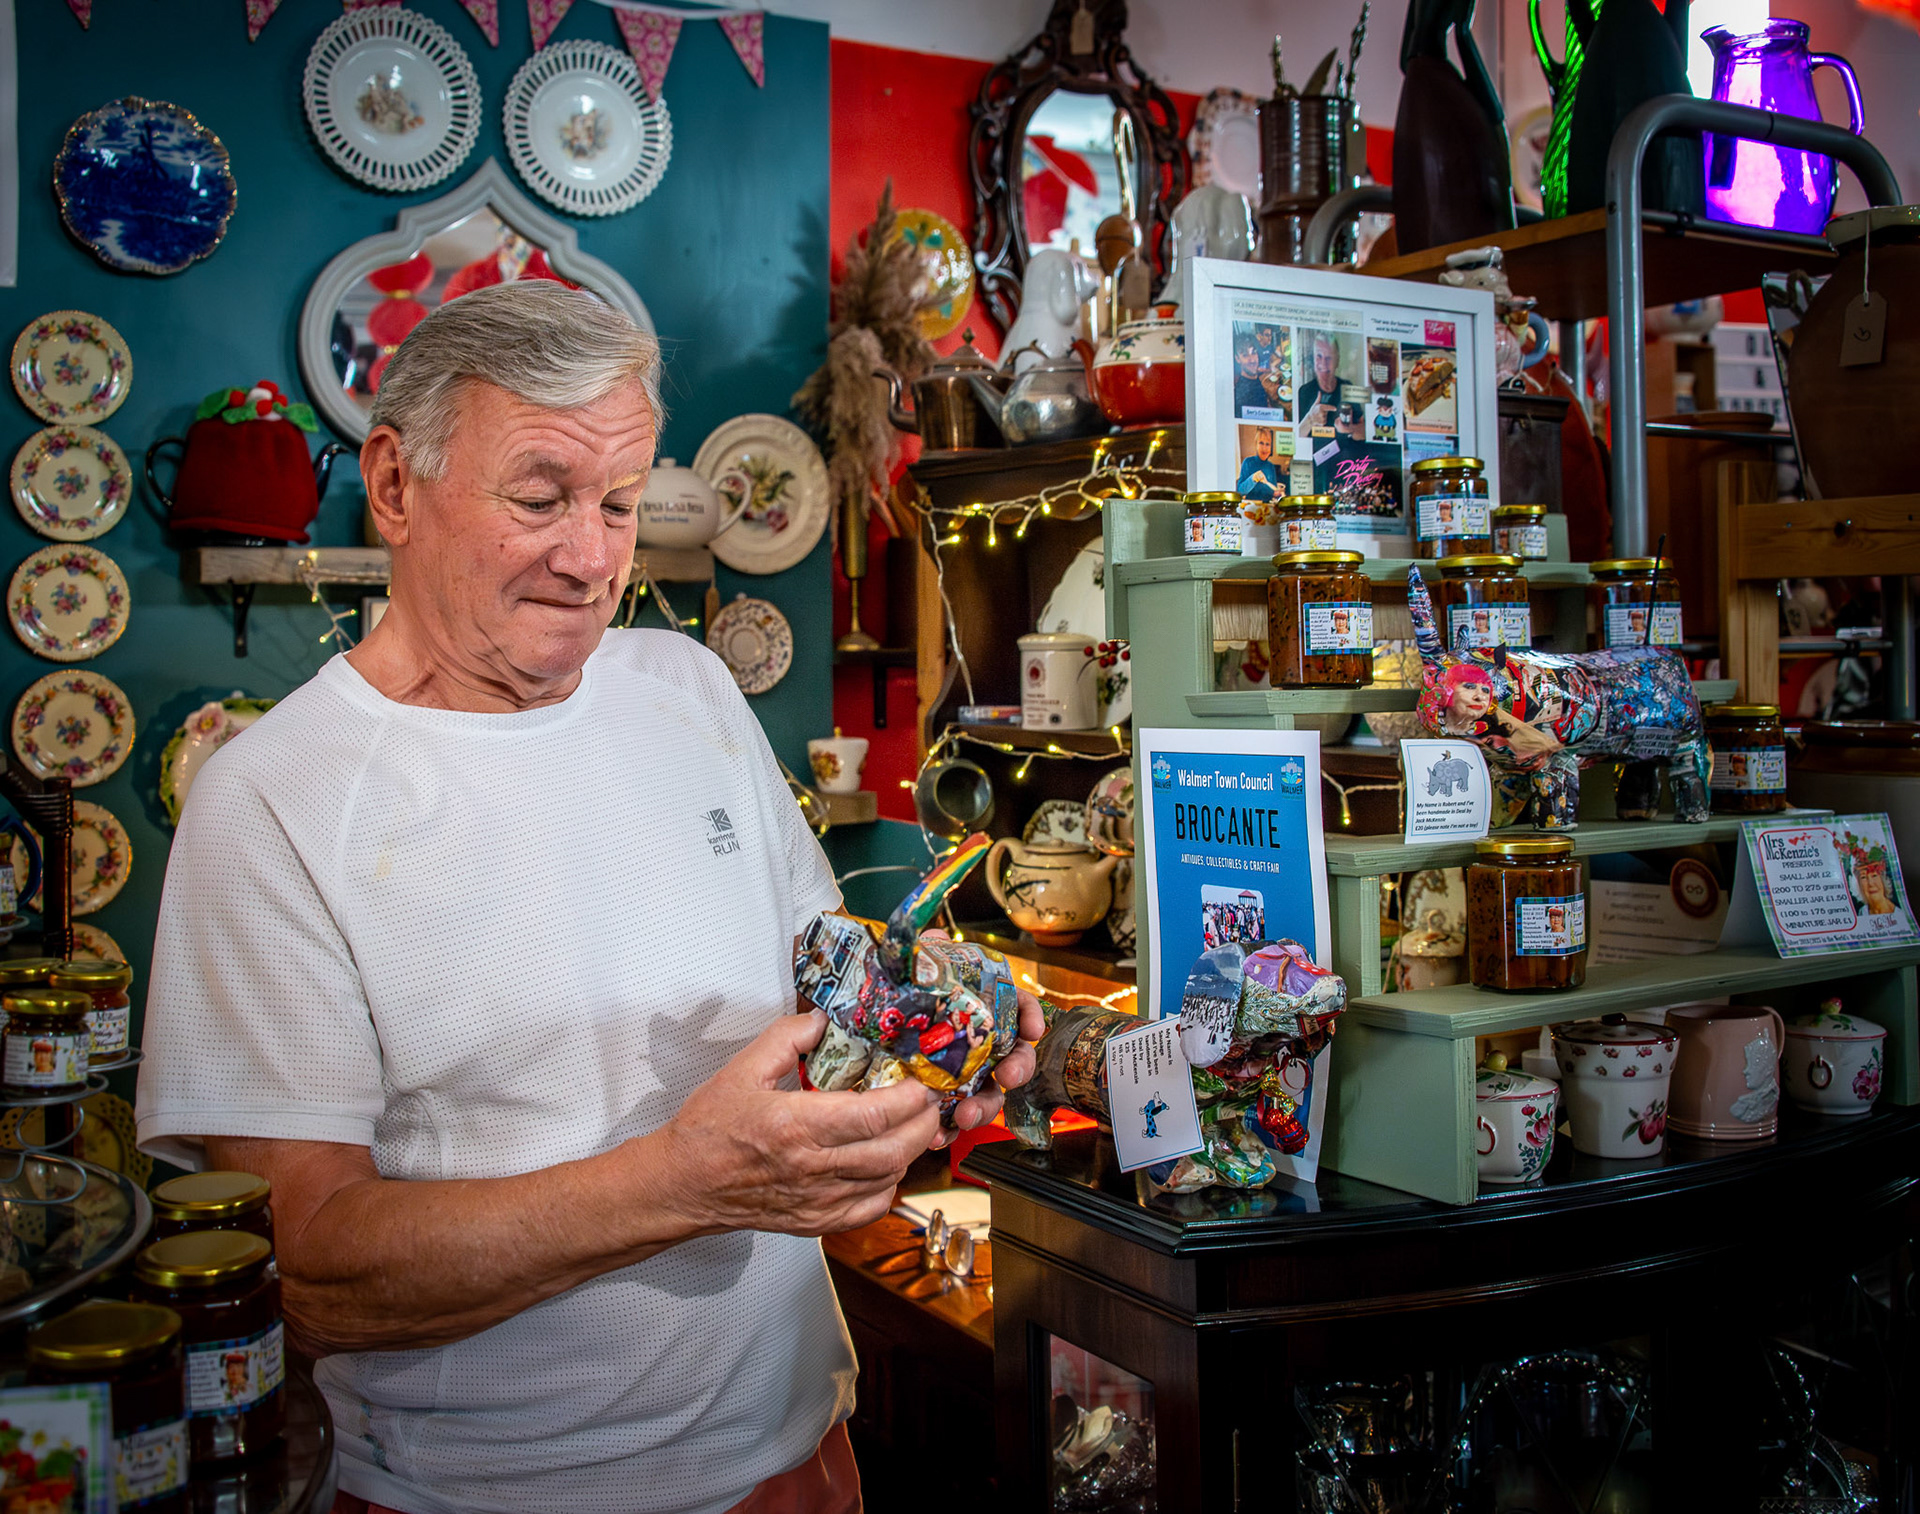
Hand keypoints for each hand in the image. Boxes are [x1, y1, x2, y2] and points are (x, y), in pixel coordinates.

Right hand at [653, 1011, 940, 1237]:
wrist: (683, 1184)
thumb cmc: (707, 1130)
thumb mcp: (741, 1069)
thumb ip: (785, 1038)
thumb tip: (820, 1020)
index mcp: (795, 1126)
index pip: (872, 1116)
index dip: (907, 1099)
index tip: (919, 1083)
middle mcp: (811, 1168)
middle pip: (891, 1151)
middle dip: (921, 1125)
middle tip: (928, 1103)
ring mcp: (815, 1200)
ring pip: (887, 1181)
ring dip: (908, 1153)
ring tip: (910, 1128)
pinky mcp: (814, 1222)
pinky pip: (869, 1209)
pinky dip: (887, 1187)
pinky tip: (884, 1166)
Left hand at [918, 930, 1044, 1143]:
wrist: (869, 1036)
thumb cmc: (903, 1002)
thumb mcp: (912, 973)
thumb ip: (927, 953)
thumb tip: (935, 937)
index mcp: (982, 1011)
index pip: (1018, 1006)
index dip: (1030, 1016)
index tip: (1032, 1029)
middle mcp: (982, 1046)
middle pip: (1014, 1057)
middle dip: (1017, 1068)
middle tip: (1008, 1076)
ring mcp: (966, 1077)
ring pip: (989, 1095)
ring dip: (983, 1107)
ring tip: (965, 1115)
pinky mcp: (945, 1104)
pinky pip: (955, 1121)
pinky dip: (950, 1131)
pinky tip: (938, 1135)